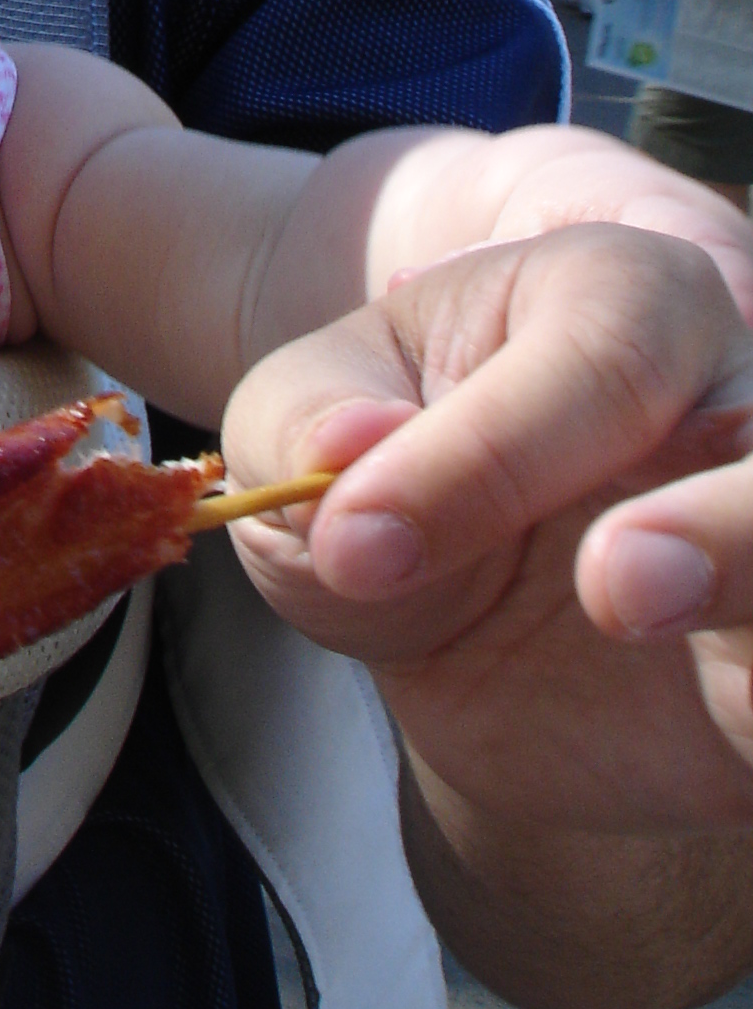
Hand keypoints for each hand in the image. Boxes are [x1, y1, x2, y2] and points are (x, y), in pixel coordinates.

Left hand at [222, 222, 752, 835]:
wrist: (461, 634)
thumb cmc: (391, 486)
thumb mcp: (300, 437)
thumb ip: (307, 422)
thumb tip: (349, 443)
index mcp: (616, 295)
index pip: (602, 357)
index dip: (488, 455)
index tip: (358, 545)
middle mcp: (738, 398)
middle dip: (725, 527)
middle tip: (612, 584)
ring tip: (641, 621)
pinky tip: (716, 713)